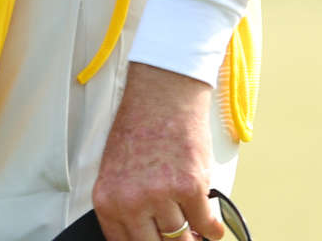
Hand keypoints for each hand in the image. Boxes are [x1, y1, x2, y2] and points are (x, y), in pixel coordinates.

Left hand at [92, 63, 225, 240]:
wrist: (161, 95)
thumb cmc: (139, 127)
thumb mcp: (117, 170)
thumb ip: (127, 206)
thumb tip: (148, 234)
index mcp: (107, 199)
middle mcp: (131, 201)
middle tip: (182, 238)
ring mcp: (161, 195)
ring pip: (183, 239)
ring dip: (194, 237)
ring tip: (197, 230)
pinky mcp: (190, 187)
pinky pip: (208, 226)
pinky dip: (213, 227)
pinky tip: (211, 221)